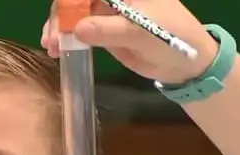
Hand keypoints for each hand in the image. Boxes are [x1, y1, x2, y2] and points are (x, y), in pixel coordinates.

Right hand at [42, 1, 218, 86]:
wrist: (187, 63)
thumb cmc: (173, 38)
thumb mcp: (142, 34)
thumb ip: (111, 30)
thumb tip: (78, 29)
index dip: (71, 1)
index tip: (60, 14)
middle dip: (61, 14)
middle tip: (53, 38)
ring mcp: (106, 10)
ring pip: (73, 12)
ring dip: (58, 26)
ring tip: (52, 46)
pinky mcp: (103, 29)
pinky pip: (78, 29)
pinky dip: (65, 36)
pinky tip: (56, 48)